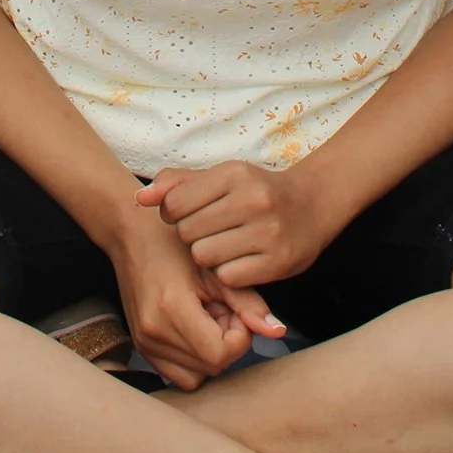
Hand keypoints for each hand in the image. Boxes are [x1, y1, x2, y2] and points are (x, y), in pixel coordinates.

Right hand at [108, 201, 284, 390]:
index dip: (238, 337)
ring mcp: (144, 343)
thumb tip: (278, 332)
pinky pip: (177, 373)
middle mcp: (153, 333)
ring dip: (209, 352)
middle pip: (210, 367)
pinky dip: (192, 358)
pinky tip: (193, 326)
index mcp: (171, 309)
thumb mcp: (215, 268)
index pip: (220, 355)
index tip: (234, 309)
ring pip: (196, 377)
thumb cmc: (175, 242)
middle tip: (221, 307)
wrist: (132, 233)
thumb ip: (248, 303)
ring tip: (206, 316)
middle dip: (226, 342)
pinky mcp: (140, 346)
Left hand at [138, 159, 333, 287]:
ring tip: (224, 247)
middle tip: (210, 233)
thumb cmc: (257, 191)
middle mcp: (252, 200)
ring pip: (205, 257)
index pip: (176, 203)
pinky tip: (240, 261)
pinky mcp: (278, 262)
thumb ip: (177, 184)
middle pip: (188, 232)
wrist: (313, 203)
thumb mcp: (220, 177)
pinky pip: (229, 278)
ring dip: (209, 257)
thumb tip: (140, 199)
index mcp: (234, 174)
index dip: (174, 214)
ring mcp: (267, 232)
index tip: (190, 214)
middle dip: (192, 236)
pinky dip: (228, 274)